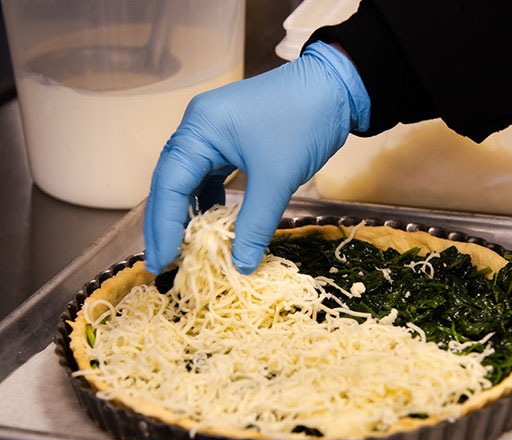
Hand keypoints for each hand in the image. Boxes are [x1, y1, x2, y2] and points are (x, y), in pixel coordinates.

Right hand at [143, 41, 369, 274]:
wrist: (336, 88)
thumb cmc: (304, 121)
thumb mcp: (278, 177)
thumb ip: (256, 224)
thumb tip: (242, 265)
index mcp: (200, 128)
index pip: (169, 183)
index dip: (163, 225)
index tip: (161, 261)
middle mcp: (198, 129)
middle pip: (172, 183)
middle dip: (167, 225)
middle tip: (161, 265)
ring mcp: (214, 134)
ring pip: (191, 182)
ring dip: (189, 216)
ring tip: (185, 252)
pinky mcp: (232, 142)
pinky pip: (212, 177)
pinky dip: (211, 203)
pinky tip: (214, 227)